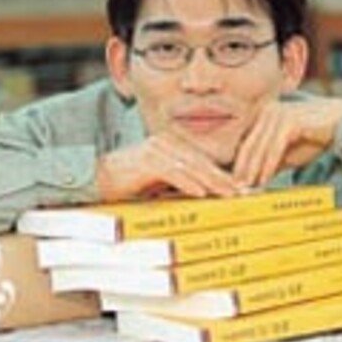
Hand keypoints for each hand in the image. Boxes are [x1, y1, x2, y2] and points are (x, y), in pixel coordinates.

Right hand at [96, 131, 240, 202]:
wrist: (99, 181)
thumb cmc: (130, 185)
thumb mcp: (161, 186)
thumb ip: (181, 187)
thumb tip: (208, 198)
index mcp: (171, 147)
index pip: (203, 162)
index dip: (222, 176)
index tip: (241, 190)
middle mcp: (166, 143)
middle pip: (201, 163)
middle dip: (223, 180)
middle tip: (242, 194)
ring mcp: (156, 149)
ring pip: (191, 167)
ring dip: (211, 182)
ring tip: (227, 195)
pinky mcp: (146, 159)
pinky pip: (172, 172)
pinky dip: (188, 183)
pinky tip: (201, 193)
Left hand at [234, 98, 341, 187]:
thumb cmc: (314, 138)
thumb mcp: (287, 154)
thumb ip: (270, 164)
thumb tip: (251, 183)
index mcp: (263, 115)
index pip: (246, 143)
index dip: (238, 164)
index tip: (233, 185)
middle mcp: (267, 111)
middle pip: (249, 145)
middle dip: (241, 169)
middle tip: (232, 190)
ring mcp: (277, 113)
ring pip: (260, 147)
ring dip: (252, 170)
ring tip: (245, 189)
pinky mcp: (289, 120)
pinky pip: (274, 147)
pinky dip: (267, 165)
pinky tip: (263, 180)